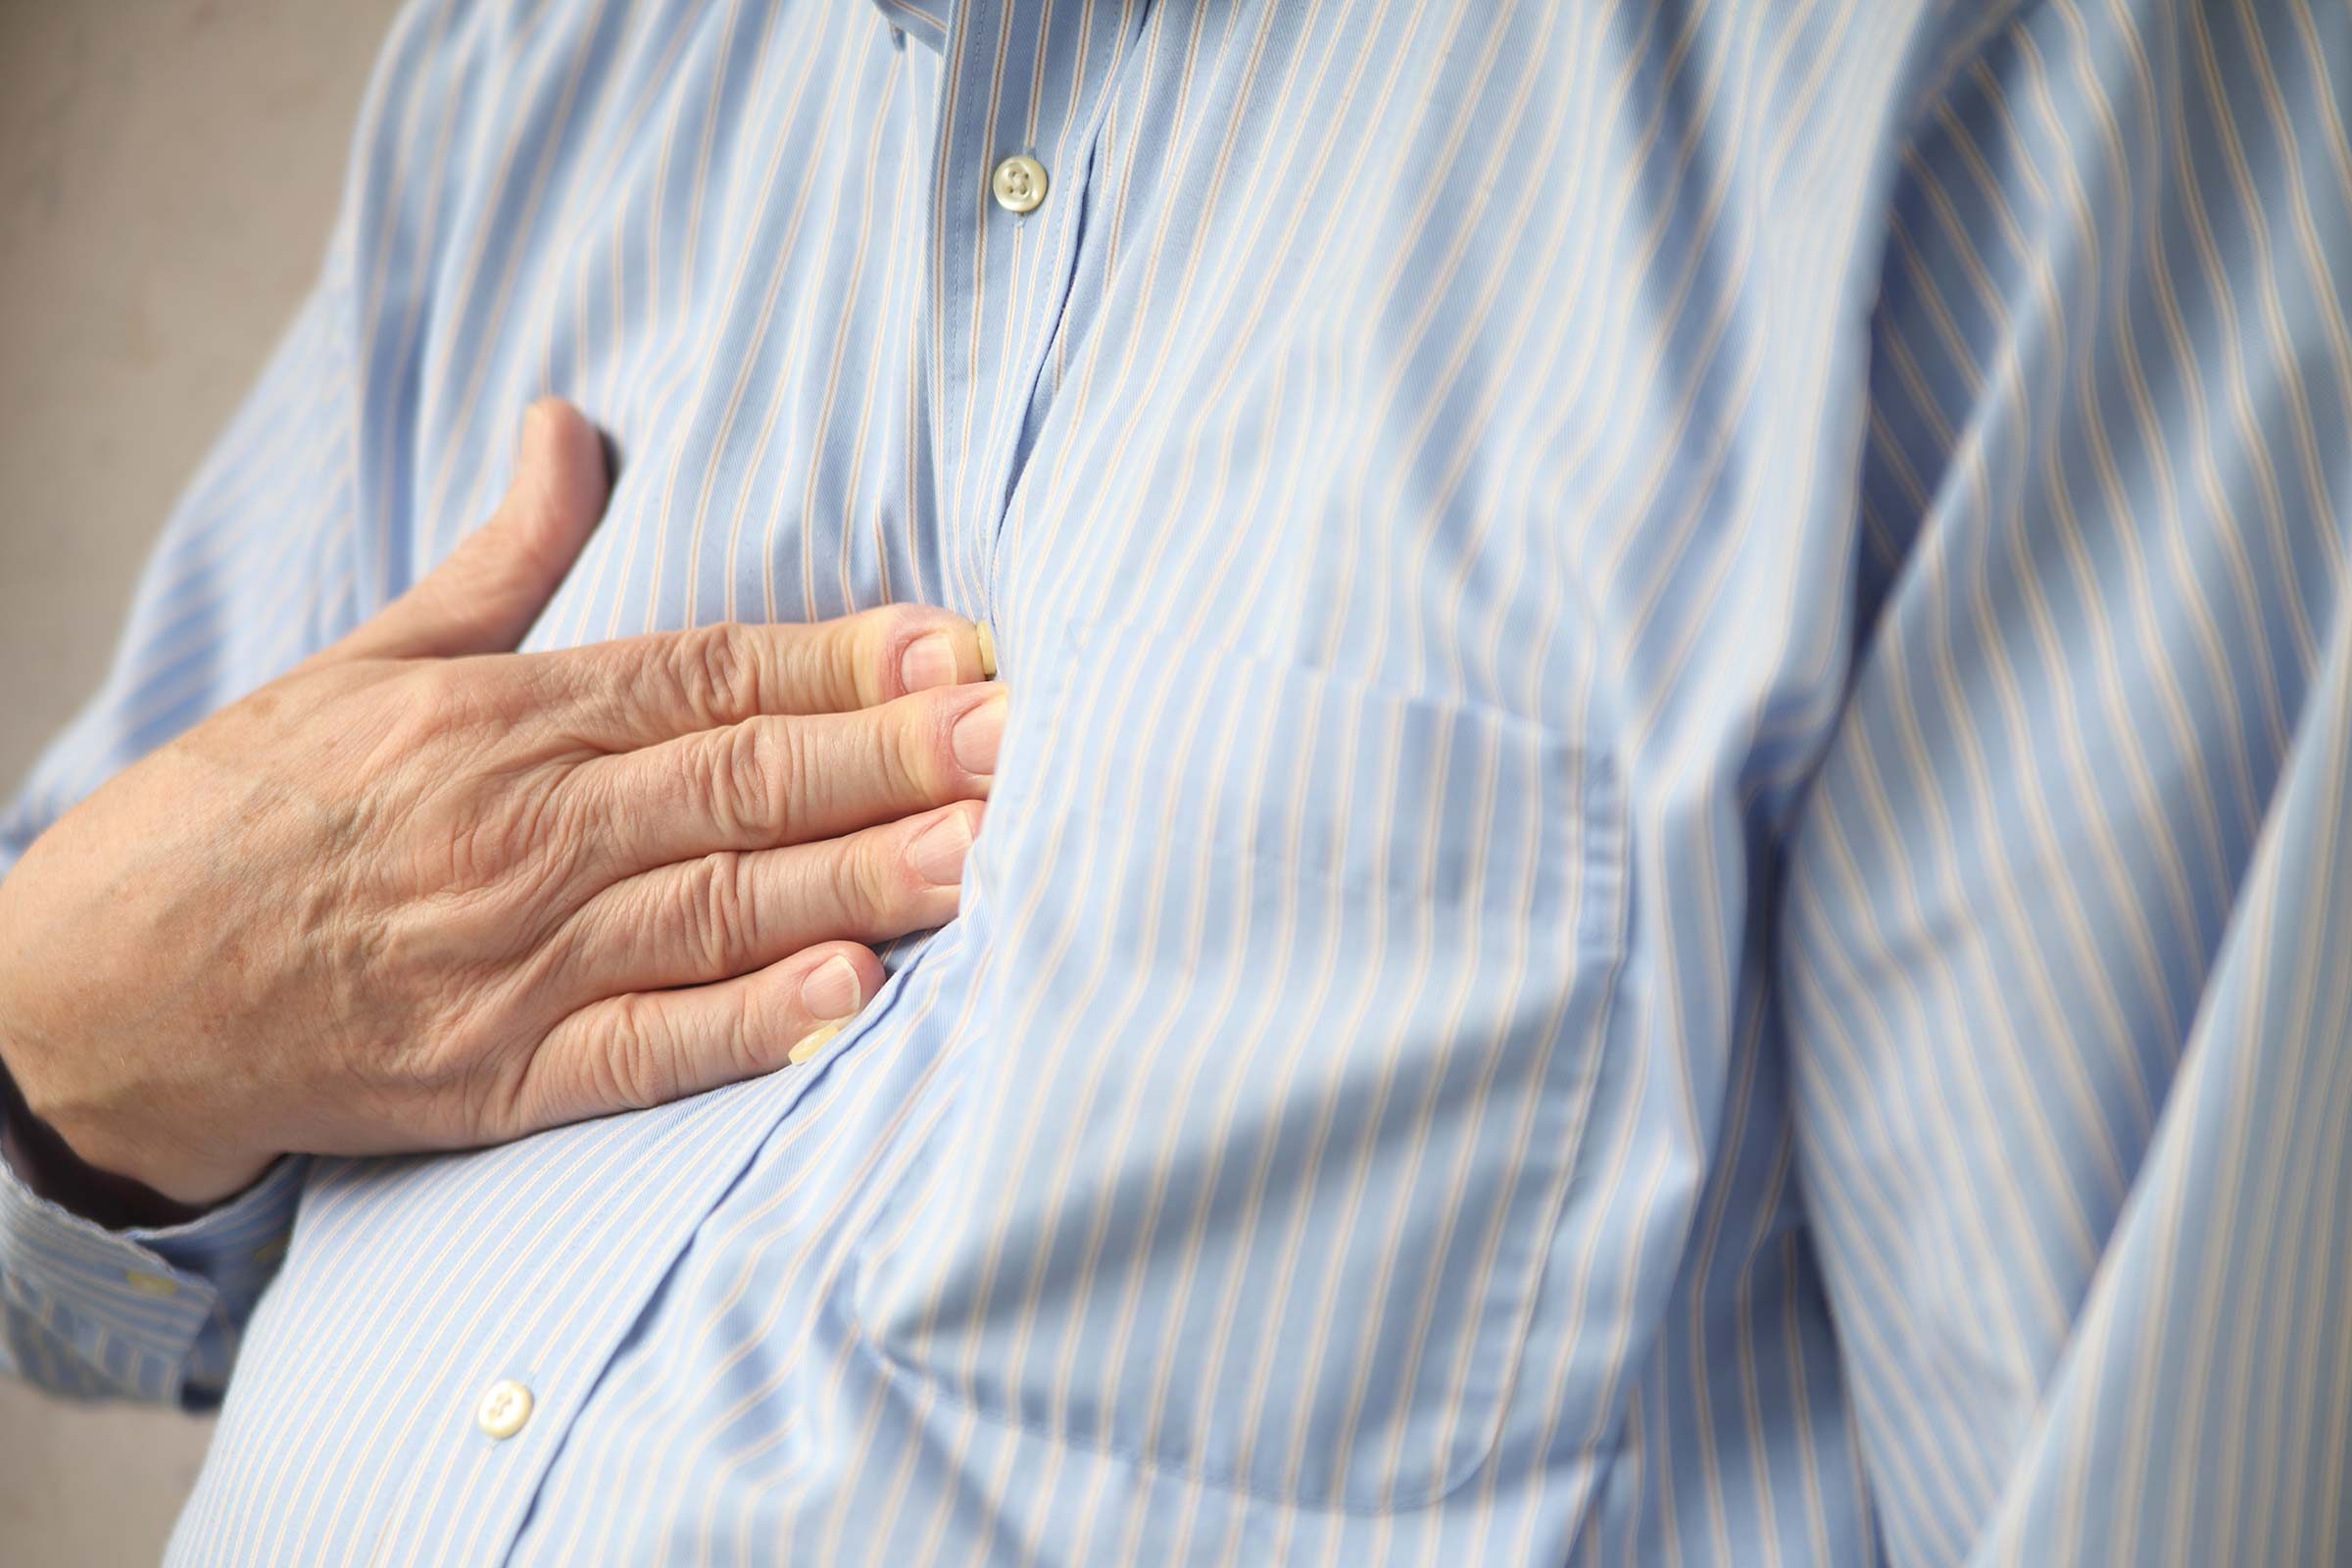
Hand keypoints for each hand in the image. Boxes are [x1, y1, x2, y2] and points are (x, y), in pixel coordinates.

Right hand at [0, 401, 1000, 1207]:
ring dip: (860, 877)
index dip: (841, 661)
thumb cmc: (240, 815)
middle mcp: (515, 829)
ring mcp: (508, 959)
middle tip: (1020, 735)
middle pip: (738, 780)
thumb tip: (573, 427)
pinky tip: (848, 992)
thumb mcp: (365, 659)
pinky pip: (641, 1049)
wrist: (94, 995)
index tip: (956, 647)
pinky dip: (747, 1022)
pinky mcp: (491, 1077)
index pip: (706, 676)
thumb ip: (501, 557)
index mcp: (495, 719)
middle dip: (893, 756)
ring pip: (716, 904)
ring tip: (986, 850)